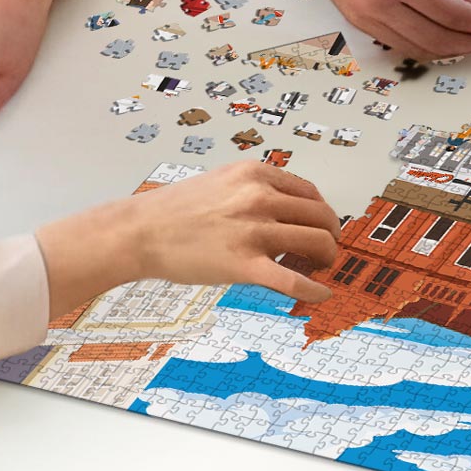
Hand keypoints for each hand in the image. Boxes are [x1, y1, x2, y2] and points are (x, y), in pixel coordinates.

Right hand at [38, 161, 342, 312]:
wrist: (140, 231)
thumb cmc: (176, 210)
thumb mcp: (223, 181)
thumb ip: (257, 189)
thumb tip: (289, 209)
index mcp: (256, 174)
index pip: (310, 193)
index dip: (321, 213)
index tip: (319, 228)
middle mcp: (260, 197)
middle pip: (321, 216)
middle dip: (330, 236)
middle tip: (326, 252)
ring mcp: (253, 230)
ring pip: (317, 243)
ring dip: (326, 258)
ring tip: (319, 269)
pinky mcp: (244, 265)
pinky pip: (293, 280)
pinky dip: (314, 290)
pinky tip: (322, 296)